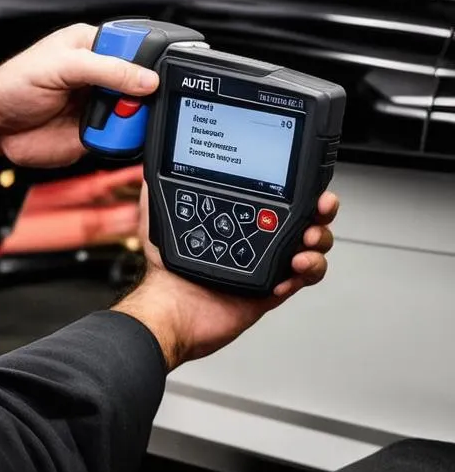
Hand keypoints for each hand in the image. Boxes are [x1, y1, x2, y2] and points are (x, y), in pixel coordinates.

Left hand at [0, 24, 158, 165]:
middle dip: (141, 94)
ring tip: (105, 118)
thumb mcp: (58, 66)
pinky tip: (104, 134)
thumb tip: (145, 78)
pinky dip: (121, 139)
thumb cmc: (11, 86)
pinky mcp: (97, 132)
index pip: (136, 45)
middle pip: (144, 82)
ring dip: (130, 119)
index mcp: (91, 45)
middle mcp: (100, 74)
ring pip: (138, 112)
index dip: (147, 60)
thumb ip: (104, 69)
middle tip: (122, 101)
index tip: (148, 76)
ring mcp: (100, 104)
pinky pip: (124, 138)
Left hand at [116, 187, 339, 369]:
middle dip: (318, 213)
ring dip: (317, 244)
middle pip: (303, 219)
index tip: (307, 185)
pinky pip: (303, 279)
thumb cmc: (164, 268)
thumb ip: (157, 187)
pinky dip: (305, 274)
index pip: (276, 196)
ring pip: (311, 248)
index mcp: (237, 217)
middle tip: (319, 211)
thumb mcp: (157, 217)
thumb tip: (152, 163)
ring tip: (302, 249)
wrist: (173, 308)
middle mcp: (256, 237)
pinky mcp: (273, 289)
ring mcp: (267, 262)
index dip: (297, 189)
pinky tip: (288, 274)